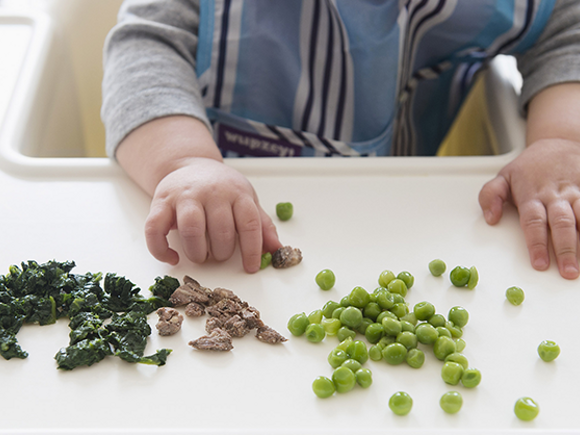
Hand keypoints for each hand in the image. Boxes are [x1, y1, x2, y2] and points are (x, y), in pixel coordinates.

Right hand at [145, 157, 281, 271]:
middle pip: (221, 228)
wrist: (189, 164)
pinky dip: (161, 249)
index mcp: (237, 192)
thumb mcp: (246, 199)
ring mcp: (184, 196)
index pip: (249, 223)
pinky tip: (173, 258)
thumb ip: (261, 224)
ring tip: (201, 256)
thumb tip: (277, 249)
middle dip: (222, 251)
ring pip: (191, 228)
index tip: (250, 268)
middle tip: (220, 256)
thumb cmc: (222, 188)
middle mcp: (211, 192)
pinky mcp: (160, 202)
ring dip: (197, 252)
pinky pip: (155, 229)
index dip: (251, 249)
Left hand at [479, 139, 579, 278]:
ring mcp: (576, 192)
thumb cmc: (530, 167)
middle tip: (568, 272)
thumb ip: (490, 196)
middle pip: (561, 224)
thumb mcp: (503, 176)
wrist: (560, 141)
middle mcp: (556, 195)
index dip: (537, 244)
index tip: (540, 264)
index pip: (533, 222)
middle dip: (565, 249)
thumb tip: (490, 218)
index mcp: (532, 195)